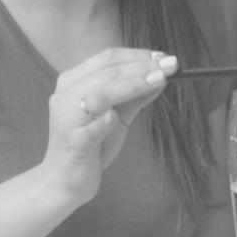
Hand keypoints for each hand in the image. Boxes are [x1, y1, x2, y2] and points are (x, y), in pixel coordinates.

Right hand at [42, 49, 176, 204]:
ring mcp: (67, 119)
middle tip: (171, 66)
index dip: (138, 55)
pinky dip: (104, 121)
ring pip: (100, 94)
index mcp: (73, 82)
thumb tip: (162, 77)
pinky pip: (90, 130)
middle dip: (143, 67)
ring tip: (160, 80)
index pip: (107, 59)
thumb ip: (135, 96)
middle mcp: (66, 95)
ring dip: (132, 85)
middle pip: (107, 73)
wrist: (64, 182)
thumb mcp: (117, 116)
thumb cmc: (91, 146)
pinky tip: (116, 117)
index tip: (164, 58)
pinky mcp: (73, 144)